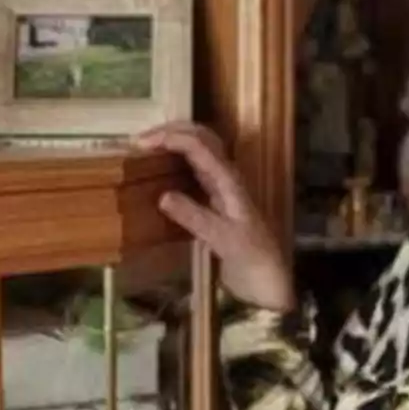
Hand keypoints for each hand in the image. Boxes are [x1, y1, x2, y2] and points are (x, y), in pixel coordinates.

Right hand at [132, 122, 294, 312]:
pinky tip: (162, 171)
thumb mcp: (221, 238)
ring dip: (176, 142)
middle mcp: (226, 176)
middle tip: (140, 140)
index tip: (141, 144)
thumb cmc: (250, 256)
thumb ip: (194, 217)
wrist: (268, 278)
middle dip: (172, 131)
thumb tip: (163, 196)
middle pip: (201, 138)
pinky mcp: (217, 200)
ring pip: (199, 151)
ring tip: (148, 148)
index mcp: (229, 179)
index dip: (170, 137)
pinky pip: (197, 170)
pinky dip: (178, 162)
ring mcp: (223, 187)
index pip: (198, 145)